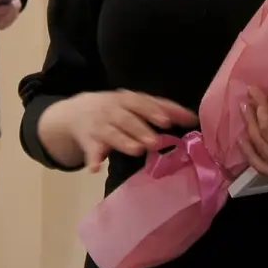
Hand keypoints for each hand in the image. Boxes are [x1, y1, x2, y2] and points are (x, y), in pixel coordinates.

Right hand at [37, 90, 196, 171]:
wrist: (75, 111)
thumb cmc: (116, 108)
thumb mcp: (134, 104)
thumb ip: (160, 109)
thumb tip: (193, 118)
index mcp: (127, 99)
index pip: (143, 103)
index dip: (155, 111)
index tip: (168, 121)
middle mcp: (113, 110)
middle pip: (127, 119)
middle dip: (141, 129)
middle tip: (155, 141)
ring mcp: (100, 125)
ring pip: (112, 133)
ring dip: (123, 141)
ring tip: (136, 149)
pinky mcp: (89, 141)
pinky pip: (90, 150)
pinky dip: (93, 159)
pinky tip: (95, 167)